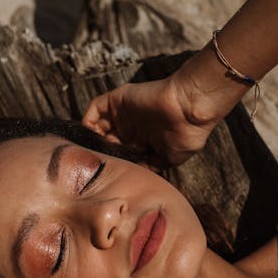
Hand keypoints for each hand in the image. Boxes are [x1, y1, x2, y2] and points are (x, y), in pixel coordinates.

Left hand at [82, 75, 220, 166]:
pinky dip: (88, 122)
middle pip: (104, 140)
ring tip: (88, 152)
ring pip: (97, 125)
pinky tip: (90, 136)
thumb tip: (136, 177)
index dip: (109, 162)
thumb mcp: (169, 159)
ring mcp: (122, 114)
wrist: (188, 111)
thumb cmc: (185, 135)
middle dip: (97, 151)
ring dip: (90, 138)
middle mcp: (130, 127)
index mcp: (141, 140)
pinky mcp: (117, 101)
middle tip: (92, 164)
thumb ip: (151, 166)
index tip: (104, 173)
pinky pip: (95, 109)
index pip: (118, 152)